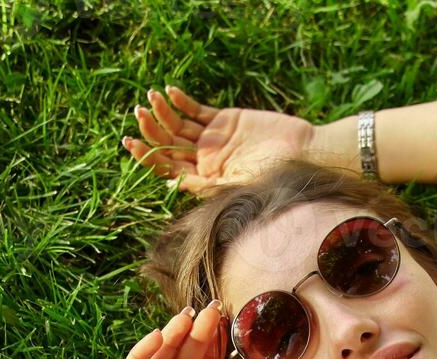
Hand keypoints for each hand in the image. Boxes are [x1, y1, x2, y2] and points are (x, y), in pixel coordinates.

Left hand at [123, 84, 316, 197]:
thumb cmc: (276, 177)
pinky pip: (196, 110)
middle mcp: (204, 161)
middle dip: (151, 130)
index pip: (167, 168)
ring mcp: (213, 140)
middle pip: (168, 144)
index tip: (132, 143)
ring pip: (179, 125)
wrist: (303, 154)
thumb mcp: (240, 186)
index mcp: (204, 180)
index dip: (147, 156)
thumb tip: (172, 183)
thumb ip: (207, 185)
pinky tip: (170, 93)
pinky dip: (182, 102)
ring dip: (163, 112)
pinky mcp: (225, 120)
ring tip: (151, 99)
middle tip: (139, 114)